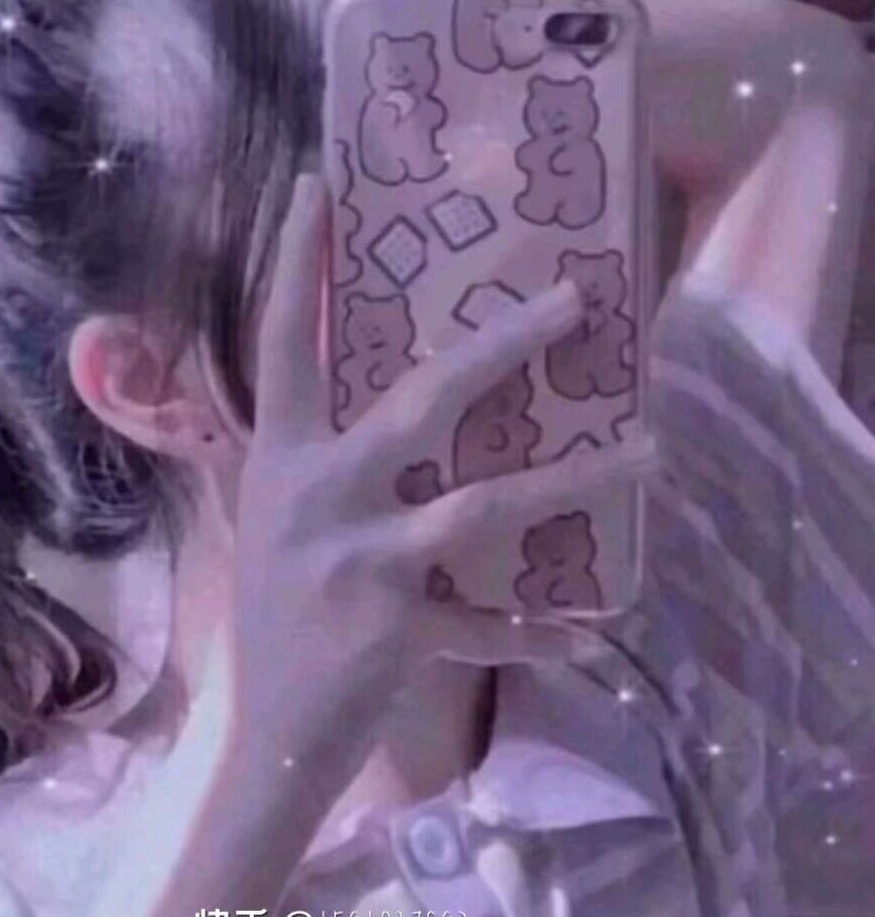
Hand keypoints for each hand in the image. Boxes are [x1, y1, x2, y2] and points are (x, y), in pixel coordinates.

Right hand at [231, 174, 655, 785]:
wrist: (268, 731)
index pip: (284, 343)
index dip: (294, 263)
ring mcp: (359, 563)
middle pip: (419, 402)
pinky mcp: (396, 630)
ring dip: (573, 479)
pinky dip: (539, 629)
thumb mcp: (269, 518)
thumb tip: (348, 395)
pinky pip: (485, 624)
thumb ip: (298, 454)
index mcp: (281, 461)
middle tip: (575, 298)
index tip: (318, 185)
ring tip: (647, 450)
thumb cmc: (272, 612)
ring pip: (481, 504)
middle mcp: (317, 497)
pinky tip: (594, 628)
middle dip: (499, 345)